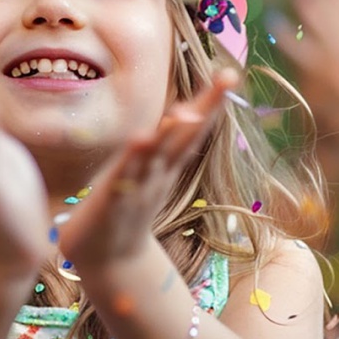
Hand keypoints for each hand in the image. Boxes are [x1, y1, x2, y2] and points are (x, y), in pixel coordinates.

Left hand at [57, 69, 236, 270]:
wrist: (109, 263)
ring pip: (158, 154)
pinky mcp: (114, 198)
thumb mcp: (141, 176)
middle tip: (229, 77)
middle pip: (184, 136)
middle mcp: (157, 172)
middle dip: (206, 106)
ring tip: (187, 109)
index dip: (210, 103)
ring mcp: (139, 185)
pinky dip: (135, 157)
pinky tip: (142, 137)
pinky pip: (126, 175)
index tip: (230, 75)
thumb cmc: (123, 213)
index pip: (191, 130)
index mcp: (164, 165)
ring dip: (171, 133)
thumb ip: (153, 151)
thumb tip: (167, 126)